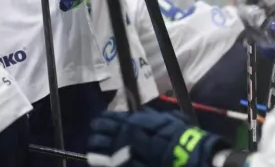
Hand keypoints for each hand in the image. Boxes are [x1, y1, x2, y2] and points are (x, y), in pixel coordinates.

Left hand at [88, 109, 226, 166]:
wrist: (181, 153)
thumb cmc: (177, 135)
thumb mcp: (168, 119)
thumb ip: (153, 116)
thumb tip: (142, 112)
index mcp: (134, 121)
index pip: (113, 117)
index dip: (106, 118)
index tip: (101, 118)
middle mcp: (123, 132)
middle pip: (102, 128)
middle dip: (98, 128)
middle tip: (96, 129)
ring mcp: (120, 149)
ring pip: (98, 144)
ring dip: (95, 143)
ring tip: (92, 144)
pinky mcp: (122, 163)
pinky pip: (104, 161)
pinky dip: (98, 159)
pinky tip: (94, 158)